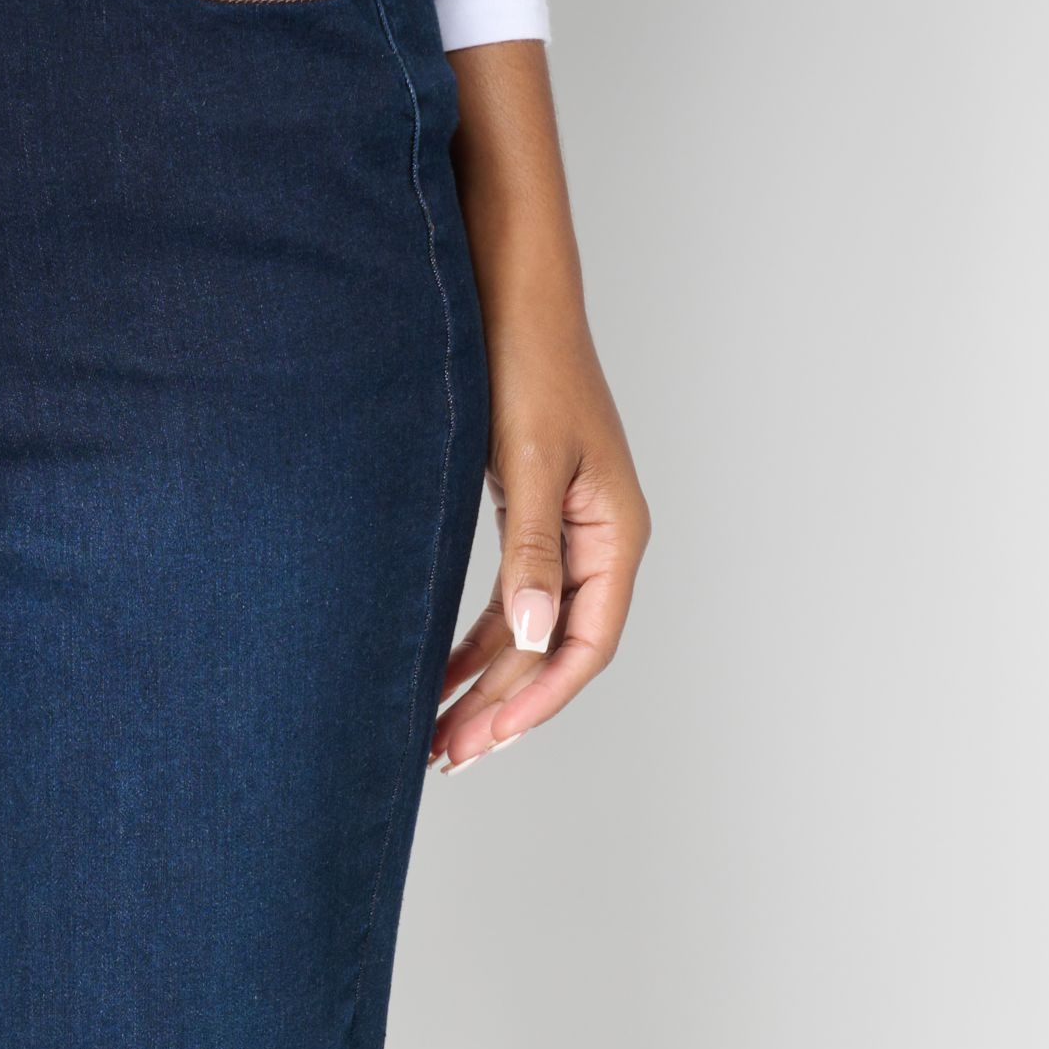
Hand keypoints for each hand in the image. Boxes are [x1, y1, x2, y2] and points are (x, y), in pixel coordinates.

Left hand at [432, 43, 649, 772]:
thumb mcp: (529, 463)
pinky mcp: (530, 513)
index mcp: (614, 533)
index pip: (587, 645)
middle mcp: (597, 538)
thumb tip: (540, 637)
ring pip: (530, 631)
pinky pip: (511, 599)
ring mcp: (565, 528)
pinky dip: (476, 640)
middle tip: (444, 757)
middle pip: (556, 650)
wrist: (510, 290)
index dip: (536, 702)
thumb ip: (532, 553)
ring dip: (485, 682)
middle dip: (502, 707)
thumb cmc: (528, 363)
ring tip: (434, 734)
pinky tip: (434, 673)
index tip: (483, 741)